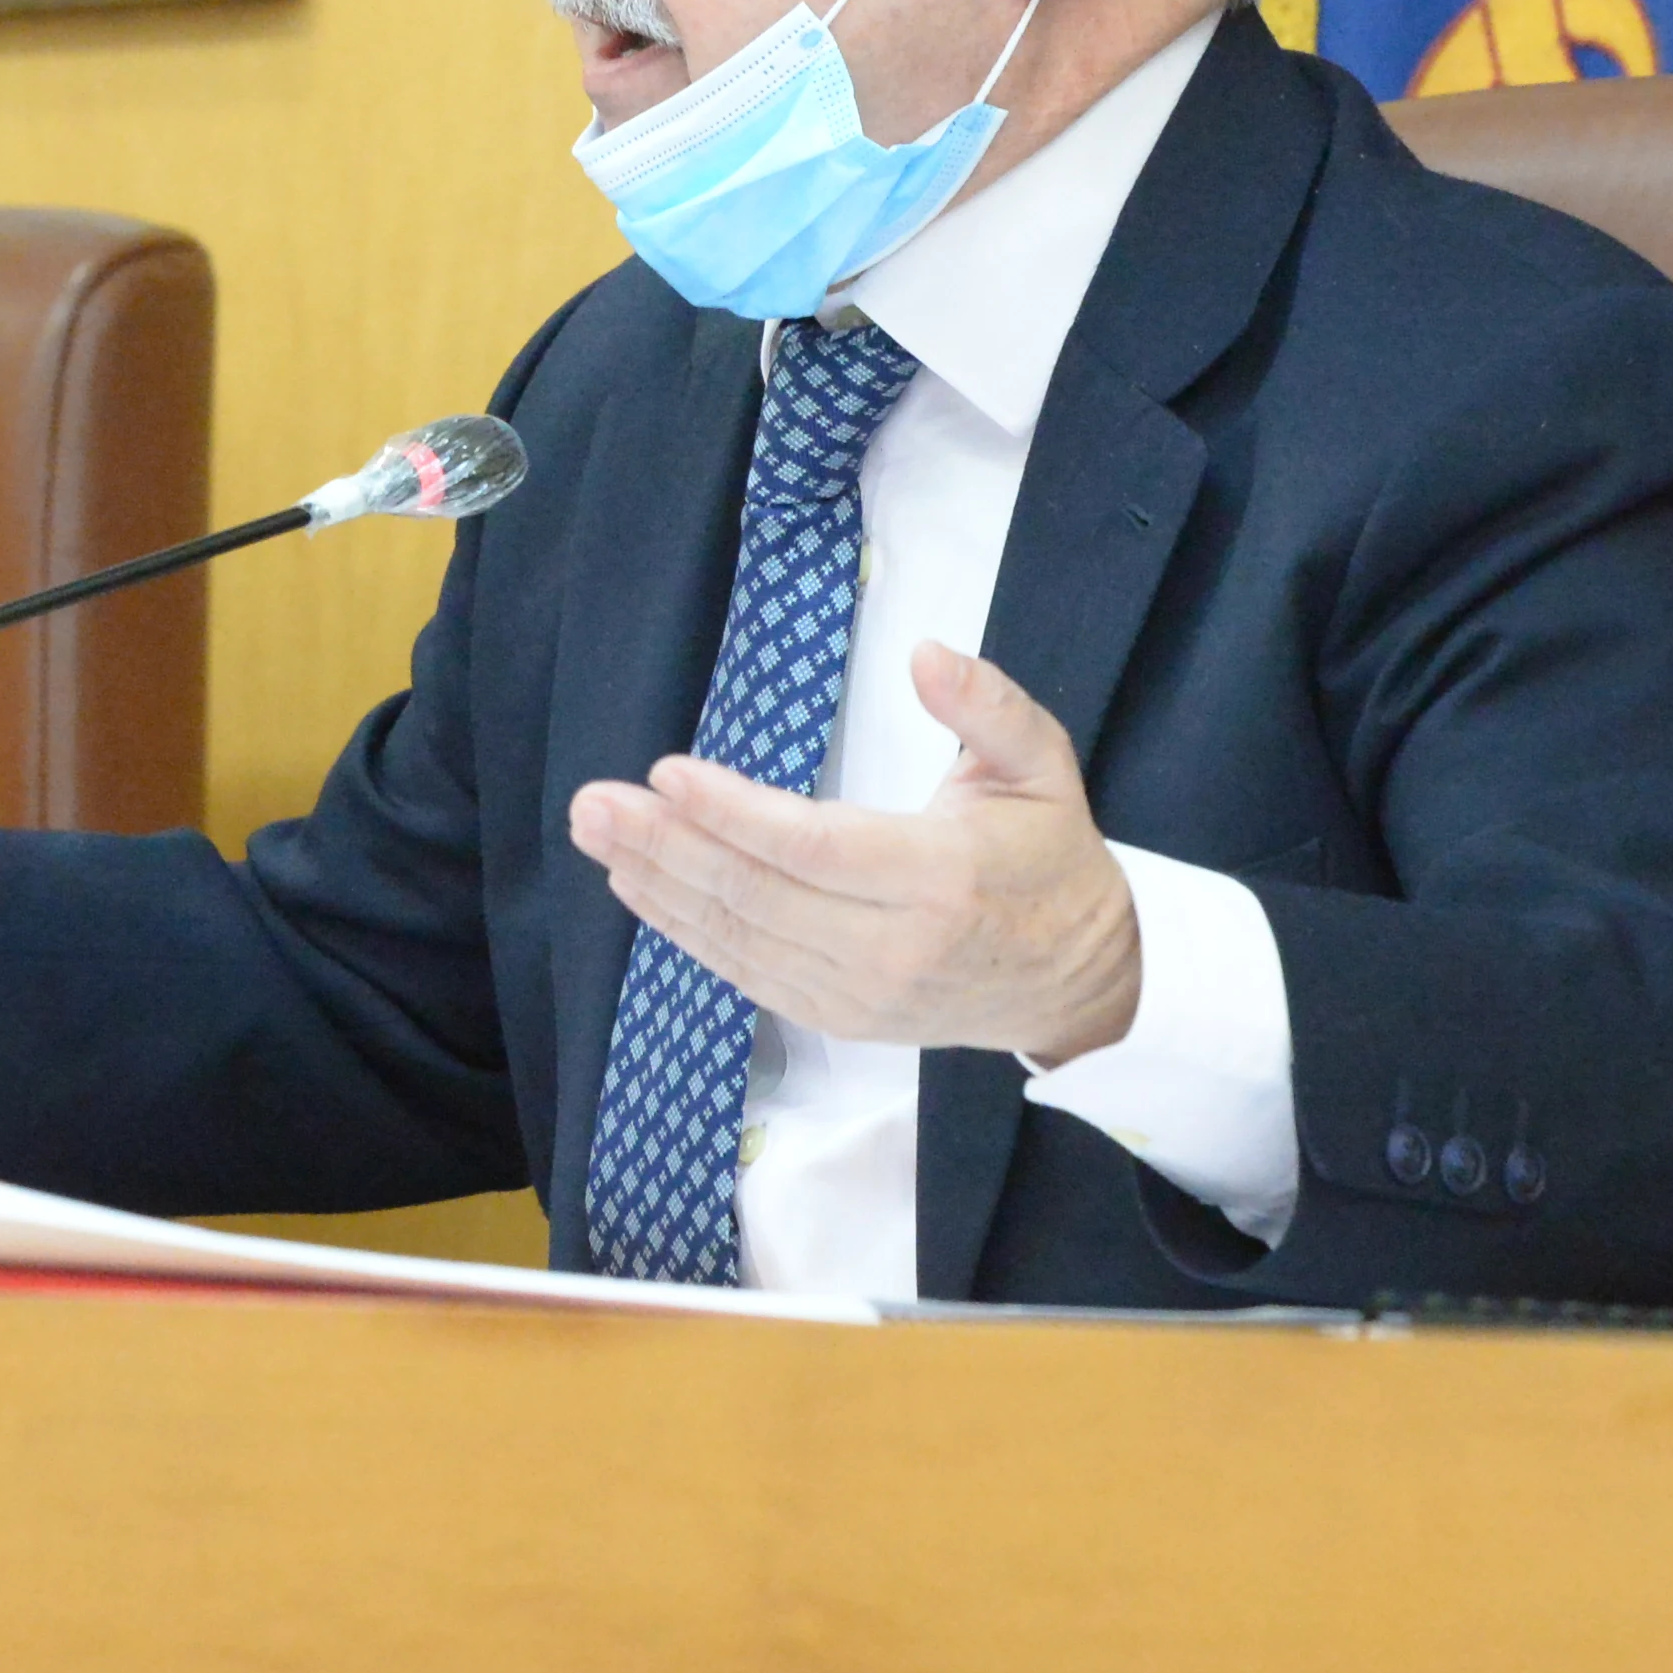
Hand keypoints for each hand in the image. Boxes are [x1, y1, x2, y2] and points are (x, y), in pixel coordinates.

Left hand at [567, 643, 1141, 1059]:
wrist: (1077, 981)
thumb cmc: (1050, 858)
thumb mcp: (1043, 764)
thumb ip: (988, 704)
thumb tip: (928, 653)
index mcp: (941, 877)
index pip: (815, 846)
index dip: (734, 814)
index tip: (666, 774)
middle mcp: (893, 947)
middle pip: (757, 896)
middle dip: (667, 846)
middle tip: (596, 803)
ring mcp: (860, 993)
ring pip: (738, 940)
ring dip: (657, 886)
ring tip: (597, 834)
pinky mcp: (839, 1018)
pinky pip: (746, 973)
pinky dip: (683, 931)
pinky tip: (638, 888)